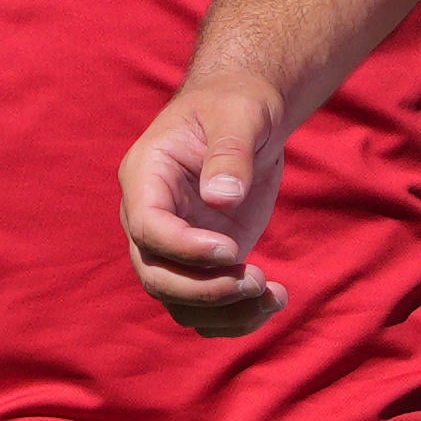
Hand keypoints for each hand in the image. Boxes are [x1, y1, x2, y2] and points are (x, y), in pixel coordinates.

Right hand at [121, 73, 291, 336]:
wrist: (244, 116)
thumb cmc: (235, 104)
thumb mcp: (238, 114)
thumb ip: (229, 152)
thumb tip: (223, 199)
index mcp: (145, 179)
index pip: (148, 228)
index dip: (184, 248)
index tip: (231, 249)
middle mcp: (150, 220)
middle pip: (157, 276)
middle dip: (205, 290)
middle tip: (255, 279)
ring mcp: (176, 247)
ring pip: (181, 303)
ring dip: (226, 313)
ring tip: (274, 297)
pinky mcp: (204, 263)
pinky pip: (208, 307)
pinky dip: (238, 317)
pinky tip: (275, 300)